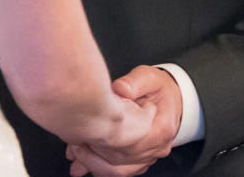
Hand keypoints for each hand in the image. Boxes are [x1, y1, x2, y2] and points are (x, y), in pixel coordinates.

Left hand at [66, 65, 181, 176]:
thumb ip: (134, 82)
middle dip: (93, 153)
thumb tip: (119, 89)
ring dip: (93, 164)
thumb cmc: (159, 88)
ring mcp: (149, 157)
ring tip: (75, 154)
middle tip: (72, 142)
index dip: (104, 138)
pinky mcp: (140, 162)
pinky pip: (119, 172)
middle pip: (120, 160)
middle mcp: (157, 147)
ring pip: (118, 171)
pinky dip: (99, 167)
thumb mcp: (148, 77)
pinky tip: (83, 161)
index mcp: (161, 127)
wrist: (171, 98)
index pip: (129, 142)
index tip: (85, 129)